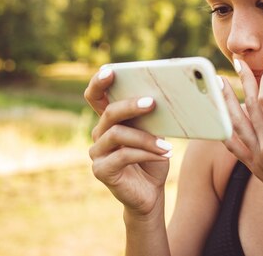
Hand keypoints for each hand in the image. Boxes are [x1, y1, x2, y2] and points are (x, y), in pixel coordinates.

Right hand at [85, 68, 171, 216]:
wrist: (151, 193)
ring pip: (118, 134)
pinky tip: (164, 154)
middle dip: (131, 105)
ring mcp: (97, 153)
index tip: (110, 71)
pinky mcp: (102, 170)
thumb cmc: (152, 158)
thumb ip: (150, 117)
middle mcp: (99, 134)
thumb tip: (163, 96)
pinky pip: (123, 155)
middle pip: (109, 112)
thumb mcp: (154, 133)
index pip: (95, 96)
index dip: (99, 82)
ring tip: (167, 145)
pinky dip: (146, 153)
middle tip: (152, 102)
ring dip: (145, 137)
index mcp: (109, 120)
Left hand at [221, 59, 262, 226]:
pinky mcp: (253, 166)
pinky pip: (233, 145)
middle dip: (245, 81)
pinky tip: (220, 115)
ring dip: (228, 101)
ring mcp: (258, 157)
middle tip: (240, 61)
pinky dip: (225, 129)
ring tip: (221, 81)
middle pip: (250, 107)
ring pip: (236, 123)